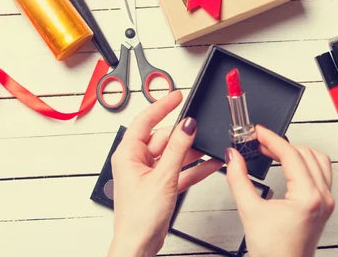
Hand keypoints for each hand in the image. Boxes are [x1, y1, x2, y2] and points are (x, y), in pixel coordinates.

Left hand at [108, 91, 222, 256]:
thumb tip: (186, 125)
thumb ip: (177, 149)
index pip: (145, 120)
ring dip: (191, 152)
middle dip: (183, 135)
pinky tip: (209, 164)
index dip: (162, 106)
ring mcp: (148, 173)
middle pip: (163, 138)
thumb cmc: (138, 218)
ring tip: (209, 146)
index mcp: (128, 154)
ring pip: (172, 154)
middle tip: (200, 128)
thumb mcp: (163, 177)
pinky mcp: (160, 185)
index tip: (177, 96)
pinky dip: (193, 167)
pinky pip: (178, 169)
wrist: (139, 245)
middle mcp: (136, 161)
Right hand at [225, 126, 333, 256]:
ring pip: (318, 160)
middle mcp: (323, 197)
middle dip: (282, 143)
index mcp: (308, 197)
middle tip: (260, 141)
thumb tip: (233, 157)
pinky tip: (289, 165)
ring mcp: (327, 201)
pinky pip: (321, 173)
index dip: (271, 139)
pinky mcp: (325, 205)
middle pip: (306, 153)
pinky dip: (305, 163)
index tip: (257, 131)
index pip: (291, 155)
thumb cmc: (273, 252)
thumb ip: (238, 179)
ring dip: (297, 151)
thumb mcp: (249, 210)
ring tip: (274, 150)